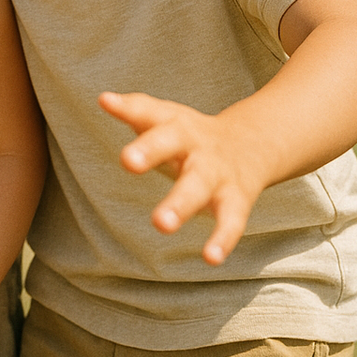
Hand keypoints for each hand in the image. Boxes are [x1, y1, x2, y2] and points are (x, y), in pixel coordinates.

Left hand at [99, 90, 268, 264]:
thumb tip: (103, 98)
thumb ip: (134, 110)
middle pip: (173, 143)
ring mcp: (217, 173)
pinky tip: (210, 258)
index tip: (106, 102)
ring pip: (198, 186)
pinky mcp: (236, 200)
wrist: (253, 144)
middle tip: (127, 161)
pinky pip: (232, 221)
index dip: (127, 107)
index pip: (149, 111)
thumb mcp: (165, 118)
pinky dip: (222, 239)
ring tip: (160, 224)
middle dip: (151, 150)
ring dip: (180, 204)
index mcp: (175, 124)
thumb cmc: (190, 134)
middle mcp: (196, 145)